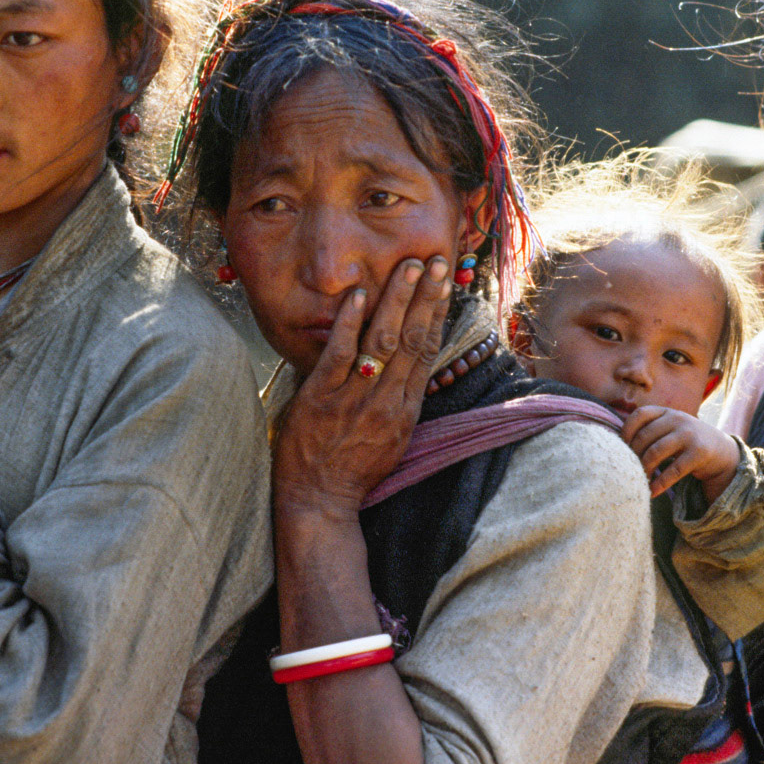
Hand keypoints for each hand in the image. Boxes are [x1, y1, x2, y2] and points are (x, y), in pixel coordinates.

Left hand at [272, 257, 450, 521]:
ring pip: (383, 341)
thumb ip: (400, 399)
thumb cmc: (353, 470)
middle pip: (414, 338)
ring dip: (397, 300)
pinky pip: (339, 354)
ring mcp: (355, 398)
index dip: (437, 312)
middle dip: (426, 296)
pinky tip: (357, 295)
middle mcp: (387, 400)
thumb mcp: (391, 437)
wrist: (319, 502)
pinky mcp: (322, 399)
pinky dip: (350, 323)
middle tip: (435, 261)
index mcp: (406, 408)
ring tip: (408, 267)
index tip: (444, 282)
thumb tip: (409, 364)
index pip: (427, 350)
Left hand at [622, 406, 740, 501]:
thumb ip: (650, 429)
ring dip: (644, 469)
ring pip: (656, 452)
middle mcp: (677, 419)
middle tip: (627, 470)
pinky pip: (674, 470)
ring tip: (638, 481)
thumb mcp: (671, 427)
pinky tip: (652, 492)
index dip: (626, 431)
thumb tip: (616, 444)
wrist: (723, 452)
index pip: (639, 415)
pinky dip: (660, 483)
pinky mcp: (699, 453)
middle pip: (645, 436)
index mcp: (667, 411)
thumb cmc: (687, 441)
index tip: (620, 448)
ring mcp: (689, 435)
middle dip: (633, 456)